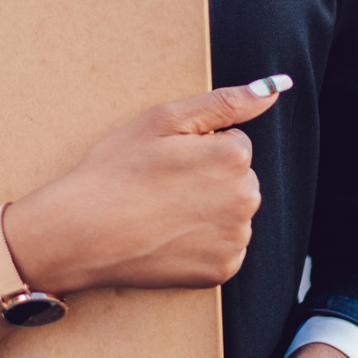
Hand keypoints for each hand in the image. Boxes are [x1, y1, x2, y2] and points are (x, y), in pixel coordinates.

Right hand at [5, 81, 279, 295]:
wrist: (80, 233)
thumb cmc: (116, 171)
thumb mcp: (163, 120)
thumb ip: (225, 102)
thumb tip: (277, 86)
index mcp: (233, 157)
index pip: (233, 143)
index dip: (198, 148)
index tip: (166, 161)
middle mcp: (245, 199)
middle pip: (238, 178)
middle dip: (209, 178)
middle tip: (161, 186)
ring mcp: (235, 238)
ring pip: (232, 212)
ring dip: (208, 210)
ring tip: (161, 212)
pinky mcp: (222, 270)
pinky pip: (224, 247)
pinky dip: (203, 243)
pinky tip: (169, 237)